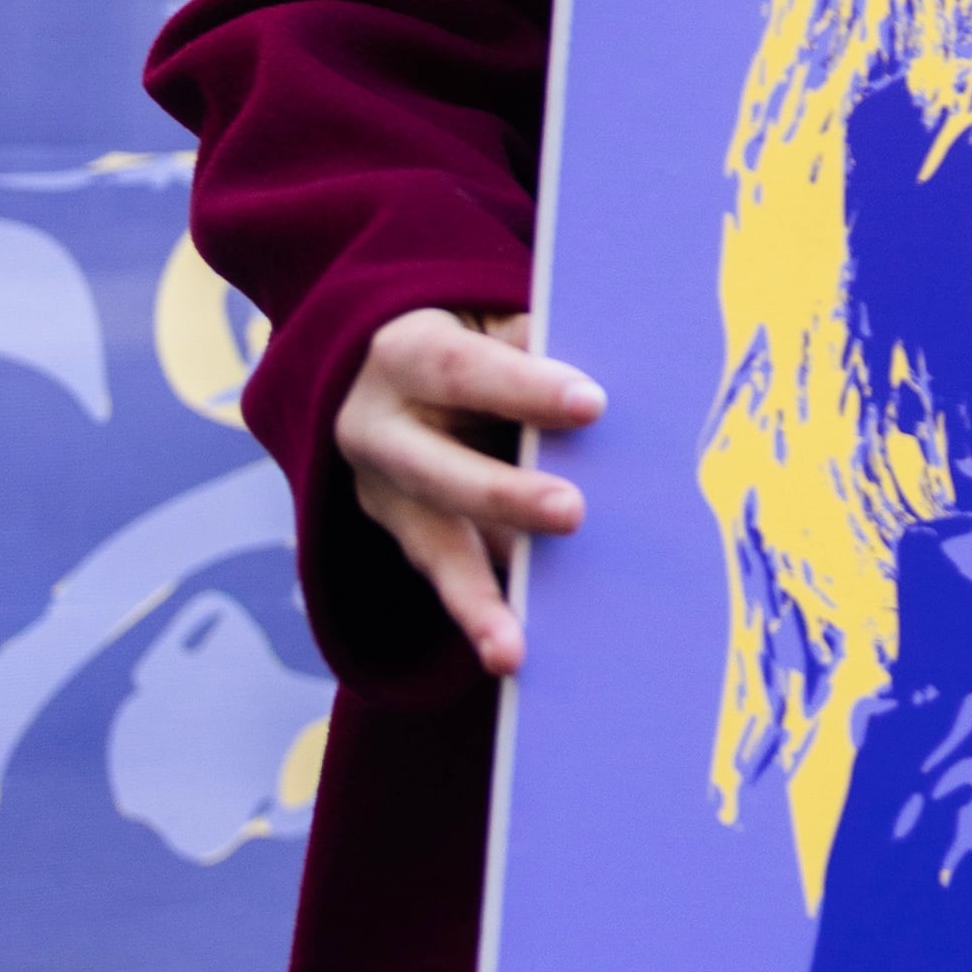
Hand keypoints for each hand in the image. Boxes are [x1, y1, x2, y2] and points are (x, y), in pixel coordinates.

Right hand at [335, 308, 601, 677]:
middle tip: (572, 513)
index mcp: (403, 354)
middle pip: (435, 468)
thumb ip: (529, 341)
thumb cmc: (470, 335)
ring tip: (511, 651)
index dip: (524, 386)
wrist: (379, 369)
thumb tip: (593, 386)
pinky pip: (442, 578)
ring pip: (429, 545)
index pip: (463, 369)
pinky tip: (511, 654)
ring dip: (475, 599)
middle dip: (503, 496)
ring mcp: (382, 491)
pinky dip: (479, 615)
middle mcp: (376, 428)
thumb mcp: (486, 317)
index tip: (594, 404)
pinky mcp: (402, 534)